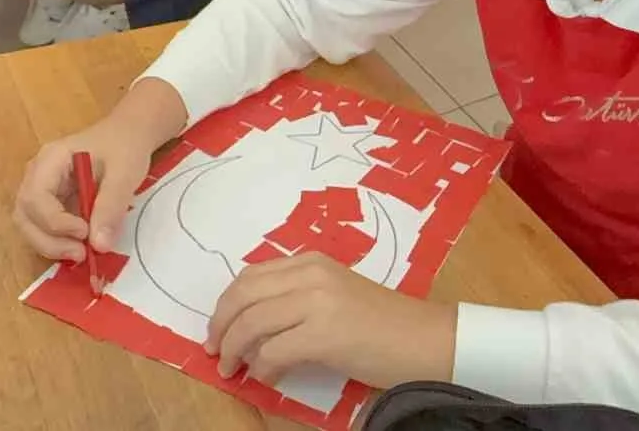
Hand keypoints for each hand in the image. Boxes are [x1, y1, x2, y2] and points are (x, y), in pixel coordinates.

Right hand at [12, 78, 187, 282]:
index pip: (35, 196)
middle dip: (48, 240)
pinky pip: (43, 228)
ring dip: (51, 245)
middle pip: (25, 214)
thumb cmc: (125, 147)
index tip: (84, 233)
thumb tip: (99, 245)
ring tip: (83, 254)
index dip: (54, 221)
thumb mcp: (125, 173)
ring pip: (29, 225)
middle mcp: (37, 175)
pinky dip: (58, 242)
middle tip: (81, 254)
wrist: (129, 135)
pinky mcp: (51, 204)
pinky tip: (81, 247)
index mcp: (51, 159)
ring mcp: (41, 190)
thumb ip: (111, 206)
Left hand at [204, 253, 455, 388]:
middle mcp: (311, 274)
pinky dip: (261, 367)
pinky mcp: (324, 333)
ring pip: (251, 322)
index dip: (226, 304)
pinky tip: (266, 377)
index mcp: (311, 262)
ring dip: (234, 349)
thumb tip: (252, 326)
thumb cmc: (384, 324)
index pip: (251, 276)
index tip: (218, 328)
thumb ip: (297, 299)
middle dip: (220, 325)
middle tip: (214, 350)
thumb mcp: (335, 296)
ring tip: (231, 368)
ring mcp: (317, 301)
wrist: (425, 340)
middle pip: (243, 295)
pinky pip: (273, 351)